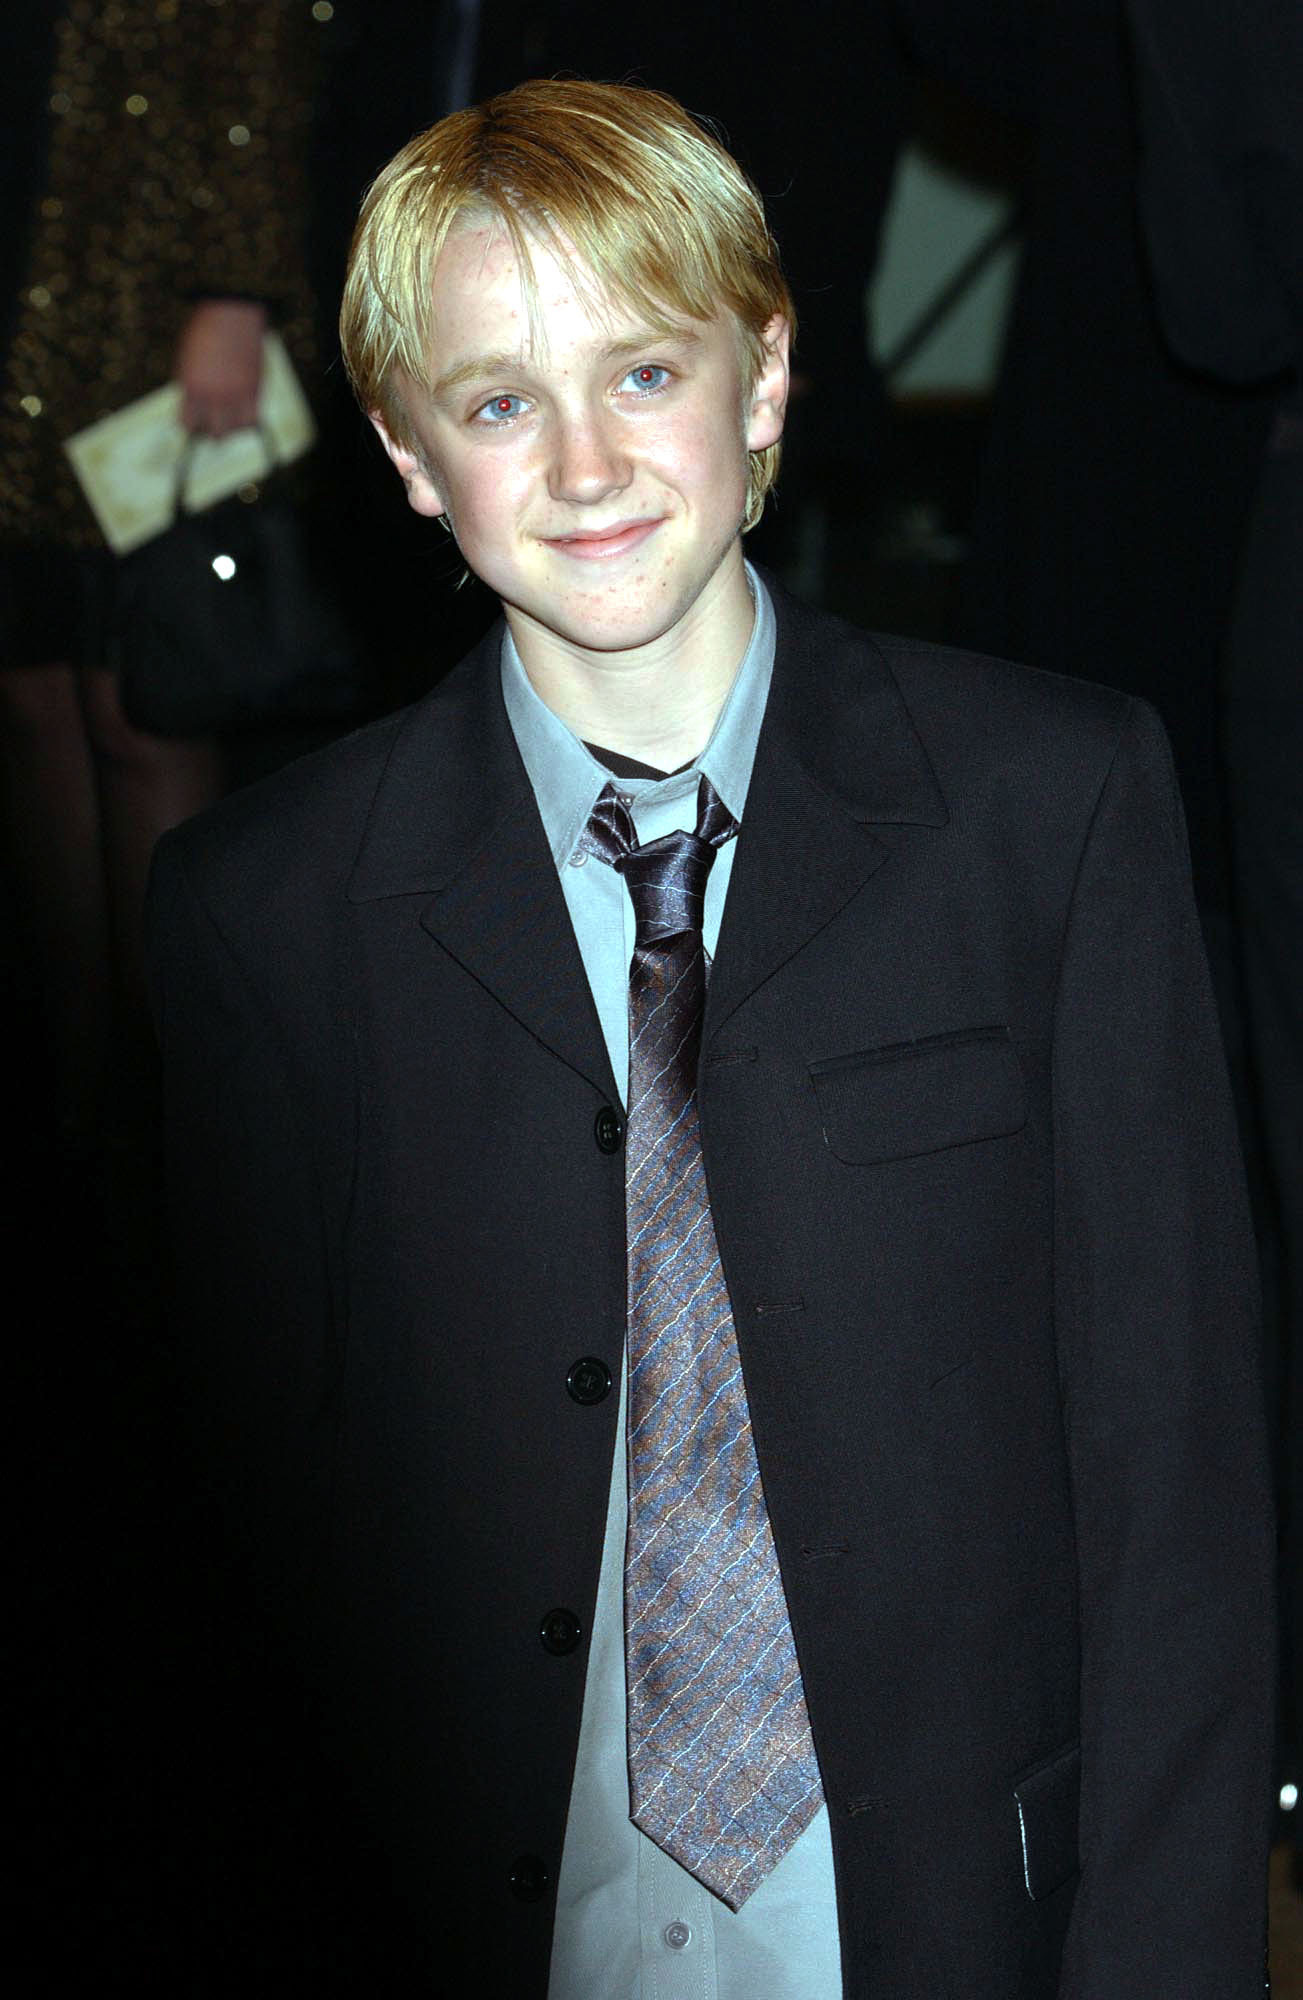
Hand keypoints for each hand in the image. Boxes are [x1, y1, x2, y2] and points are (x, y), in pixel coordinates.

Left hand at [173, 298, 266, 436]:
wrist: (231, 311)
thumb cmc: (205, 330)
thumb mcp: (186, 359)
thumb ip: (190, 385)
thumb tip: (194, 405)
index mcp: (192, 387)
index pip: (187, 424)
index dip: (190, 424)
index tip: (193, 421)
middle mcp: (215, 396)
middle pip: (213, 434)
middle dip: (211, 430)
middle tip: (212, 421)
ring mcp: (237, 394)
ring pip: (235, 431)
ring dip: (231, 428)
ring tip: (229, 417)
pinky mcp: (255, 389)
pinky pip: (253, 420)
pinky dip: (248, 421)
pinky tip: (244, 412)